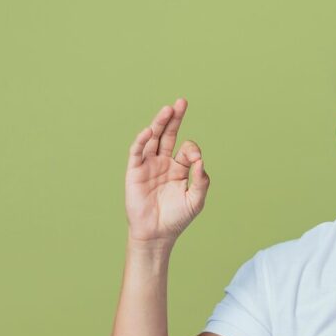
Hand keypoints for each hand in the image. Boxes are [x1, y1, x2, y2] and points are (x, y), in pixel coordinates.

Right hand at [125, 98, 208, 244]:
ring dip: (160, 123)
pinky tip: (150, 131)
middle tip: (181, 102)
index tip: (195, 159)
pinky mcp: (135, 171)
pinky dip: (142, 141)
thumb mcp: (196, 200)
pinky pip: (137, 152)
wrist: (156, 234)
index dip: (192, 150)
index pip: (187, 149)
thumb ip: (201, 181)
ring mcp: (148, 165)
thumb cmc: (177, 218)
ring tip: (168, 109)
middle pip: (169, 135)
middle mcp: (164, 163)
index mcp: (180, 168)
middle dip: (175, 119)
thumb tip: (201, 161)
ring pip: (153, 139)